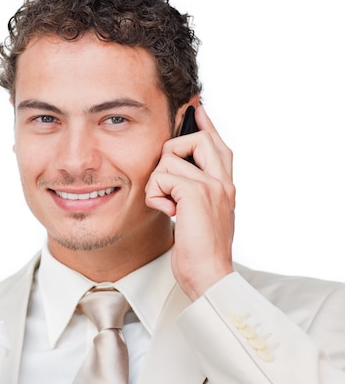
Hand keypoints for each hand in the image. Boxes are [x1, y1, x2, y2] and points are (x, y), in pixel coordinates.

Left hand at [145, 105, 234, 299]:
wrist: (209, 274)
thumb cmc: (200, 252)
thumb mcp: (201, 217)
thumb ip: (195, 194)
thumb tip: (176, 178)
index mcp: (226, 185)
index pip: (218, 144)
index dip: (205, 125)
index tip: (196, 109)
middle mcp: (223, 181)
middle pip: (198, 137)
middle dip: (173, 152)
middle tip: (167, 182)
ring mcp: (212, 185)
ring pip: (170, 158)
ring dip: (158, 184)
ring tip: (169, 208)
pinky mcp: (195, 193)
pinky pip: (161, 177)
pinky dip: (156, 196)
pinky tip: (168, 214)